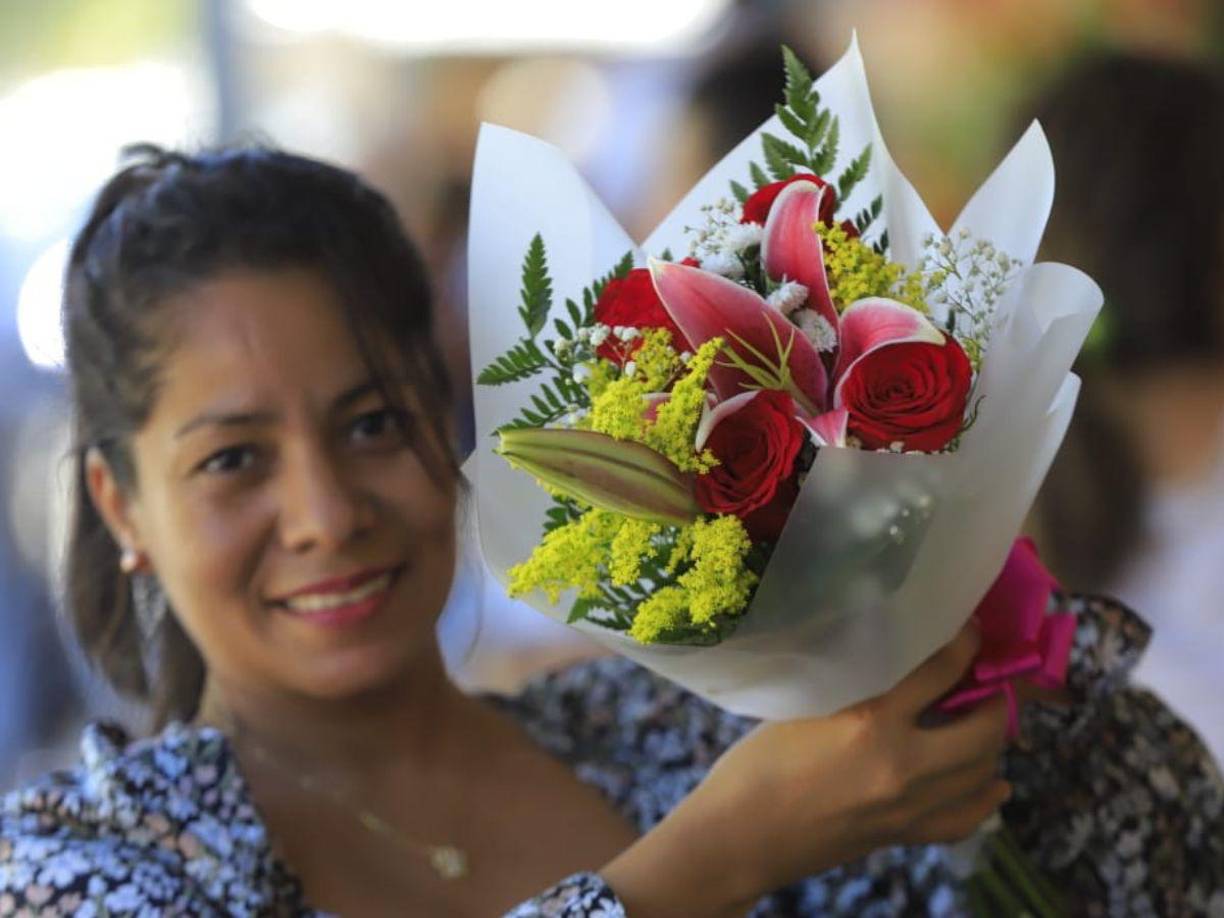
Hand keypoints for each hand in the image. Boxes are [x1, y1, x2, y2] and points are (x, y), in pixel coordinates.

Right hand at [602, 622, 1010, 916]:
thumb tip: (895, 661)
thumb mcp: (803, 707)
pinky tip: (993, 783)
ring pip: (982, 772)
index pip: (941, 670)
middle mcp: (902, 764)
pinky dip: (985, 797)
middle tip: (985, 680)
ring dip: (992, 743)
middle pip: (983, 728)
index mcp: (870, 720)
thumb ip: (855, 686)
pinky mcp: (904, 834)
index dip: (965, 643)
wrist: (739, 837)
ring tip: (983, 720)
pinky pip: (965, 818)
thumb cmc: (756, 765)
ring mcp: (908, 806)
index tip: (970, 629)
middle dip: (995, 699)